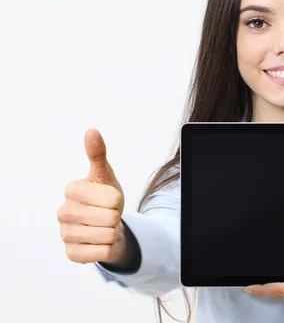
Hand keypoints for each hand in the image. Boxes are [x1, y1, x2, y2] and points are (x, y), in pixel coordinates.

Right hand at [57, 129, 126, 264]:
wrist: (106, 225)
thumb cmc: (105, 198)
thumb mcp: (105, 175)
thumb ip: (98, 154)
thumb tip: (92, 131)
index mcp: (72, 189)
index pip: (113, 199)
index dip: (118, 200)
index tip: (109, 199)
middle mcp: (63, 212)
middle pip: (110, 218)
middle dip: (115, 217)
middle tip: (107, 214)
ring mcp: (65, 234)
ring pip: (108, 236)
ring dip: (113, 233)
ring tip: (104, 227)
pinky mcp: (71, 254)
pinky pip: (103, 253)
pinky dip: (108, 248)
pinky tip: (99, 241)